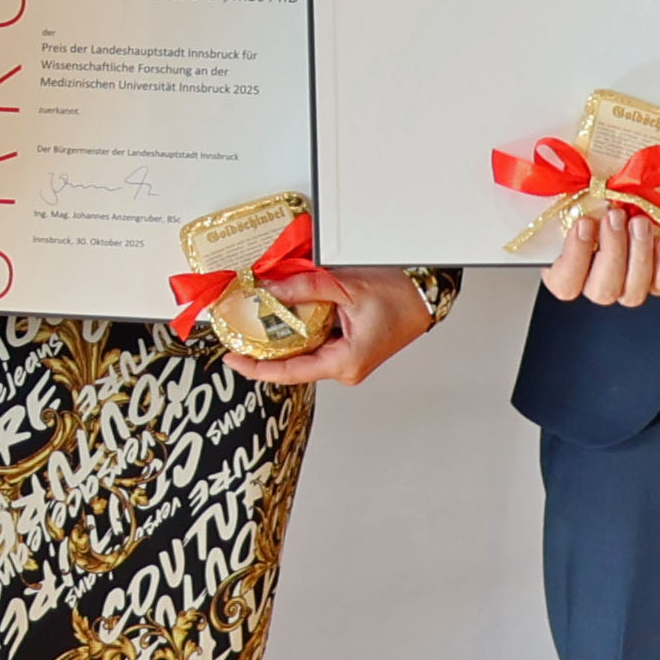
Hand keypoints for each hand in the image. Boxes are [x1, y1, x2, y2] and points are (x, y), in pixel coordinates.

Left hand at [233, 261, 435, 389]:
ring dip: (282, 334)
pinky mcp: (349, 348)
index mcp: (344, 363)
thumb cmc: (401, 295)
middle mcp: (344, 368)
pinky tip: (286, 313)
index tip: (232, 357)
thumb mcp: (345, 286)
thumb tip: (270, 290)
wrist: (427, 293)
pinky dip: (300, 328)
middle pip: (292, 362)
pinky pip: (316, 342)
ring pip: (303, 350)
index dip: (255, 367)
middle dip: (264, 345)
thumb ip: (303, 288)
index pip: (288, 373)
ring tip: (258, 316)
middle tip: (238, 326)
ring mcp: (347, 360)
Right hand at [543, 204, 659, 307]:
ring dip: (639, 255)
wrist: (618, 206)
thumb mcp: (569, 199)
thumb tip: (560, 179)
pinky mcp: (650, 281)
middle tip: (616, 216)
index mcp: (564, 271)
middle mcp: (593, 285)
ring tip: (640, 223)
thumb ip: (564, 198)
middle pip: (602, 291)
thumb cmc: (589, 204)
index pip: (565, 284)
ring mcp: (623, 287)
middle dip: (613, 250)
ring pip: (632, 293)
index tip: (584, 223)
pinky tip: (659, 241)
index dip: (576, 257)